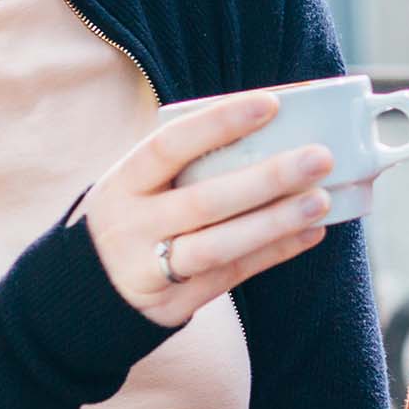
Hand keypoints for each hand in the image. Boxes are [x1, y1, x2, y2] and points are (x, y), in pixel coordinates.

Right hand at [85, 92, 336, 327]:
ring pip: (219, 247)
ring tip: (321, 200)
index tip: (271, 104)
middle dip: (266, 178)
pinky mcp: (173, 304)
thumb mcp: (136, 187)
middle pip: (203, 201)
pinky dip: (274, 253)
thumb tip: (270, 130)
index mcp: (121, 184)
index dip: (218, 123)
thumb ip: (183, 165)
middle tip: (319, 157)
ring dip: (275, 223)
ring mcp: (150, 270)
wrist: (86, 293)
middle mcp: (132, 226)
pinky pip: (232, 277)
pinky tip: (310, 233)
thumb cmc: (133, 217)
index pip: (168, 146)